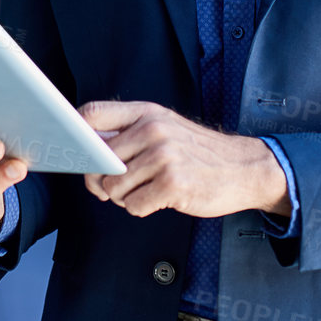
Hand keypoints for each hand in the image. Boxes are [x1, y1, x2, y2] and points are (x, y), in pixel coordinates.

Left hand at [79, 100, 287, 218]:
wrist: (244, 168)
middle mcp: (153, 130)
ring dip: (123, 197)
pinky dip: (140, 208)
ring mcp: (163, 156)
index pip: (92, 114)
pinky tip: (157, 200)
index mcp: (146, 112)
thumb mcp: (165, 127)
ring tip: (144, 191)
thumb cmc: (198, 152)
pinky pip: (133, 205)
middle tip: (114, 187)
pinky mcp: (173, 185)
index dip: (75, 134)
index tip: (77, 152)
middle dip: (101, 180)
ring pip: (114, 187)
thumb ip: (129, 133)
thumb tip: (86, 150)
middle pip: (98, 160)